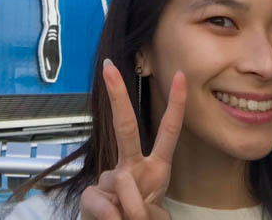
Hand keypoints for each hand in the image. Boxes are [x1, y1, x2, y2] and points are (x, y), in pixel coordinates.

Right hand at [80, 61, 185, 219]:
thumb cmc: (136, 218)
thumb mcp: (152, 214)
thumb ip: (143, 208)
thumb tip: (121, 204)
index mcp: (154, 167)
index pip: (168, 132)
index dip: (176, 105)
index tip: (181, 75)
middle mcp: (133, 167)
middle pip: (125, 127)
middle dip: (118, 97)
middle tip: (109, 68)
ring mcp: (109, 179)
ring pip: (124, 182)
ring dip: (135, 210)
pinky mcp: (90, 196)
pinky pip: (105, 205)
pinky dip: (114, 219)